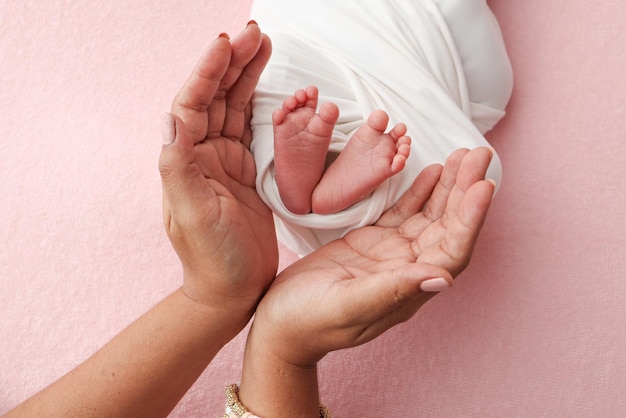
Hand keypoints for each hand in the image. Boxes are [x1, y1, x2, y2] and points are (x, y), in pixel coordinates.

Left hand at [158, 24, 275, 319]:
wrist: (233, 289)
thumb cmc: (213, 259)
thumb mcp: (192, 216)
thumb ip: (178, 167)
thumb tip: (170, 119)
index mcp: (186, 161)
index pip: (192, 104)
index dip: (208, 71)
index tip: (227, 42)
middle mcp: (203, 155)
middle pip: (215, 97)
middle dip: (233, 63)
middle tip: (255, 34)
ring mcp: (226, 161)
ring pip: (235, 107)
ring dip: (247, 76)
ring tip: (263, 46)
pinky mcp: (248, 170)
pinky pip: (255, 128)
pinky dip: (264, 105)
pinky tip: (272, 87)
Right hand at [251, 147, 495, 365]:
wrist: (280, 322)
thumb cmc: (309, 322)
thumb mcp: (348, 305)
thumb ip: (392, 290)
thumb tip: (442, 280)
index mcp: (408, 288)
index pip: (452, 250)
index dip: (471, 218)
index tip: (484, 184)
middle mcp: (407, 270)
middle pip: (447, 227)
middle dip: (465, 190)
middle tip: (480, 154)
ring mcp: (390, 255)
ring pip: (429, 216)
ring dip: (448, 186)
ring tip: (463, 155)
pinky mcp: (371, 242)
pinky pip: (403, 213)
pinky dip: (419, 192)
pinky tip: (432, 171)